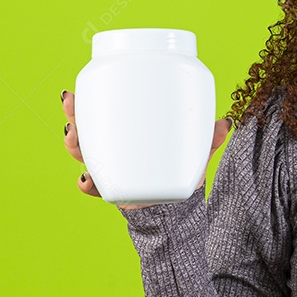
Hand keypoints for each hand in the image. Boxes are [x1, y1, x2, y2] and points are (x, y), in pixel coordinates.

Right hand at [61, 89, 232, 209]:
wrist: (178, 205)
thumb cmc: (181, 170)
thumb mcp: (195, 151)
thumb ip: (209, 139)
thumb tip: (226, 123)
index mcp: (127, 133)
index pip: (101, 113)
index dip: (84, 102)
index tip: (74, 91)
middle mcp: (113, 150)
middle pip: (84, 129)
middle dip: (72, 115)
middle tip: (70, 104)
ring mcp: (111, 170)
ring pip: (83, 154)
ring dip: (73, 144)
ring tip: (73, 136)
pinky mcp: (115, 191)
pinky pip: (94, 187)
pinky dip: (87, 184)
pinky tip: (85, 180)